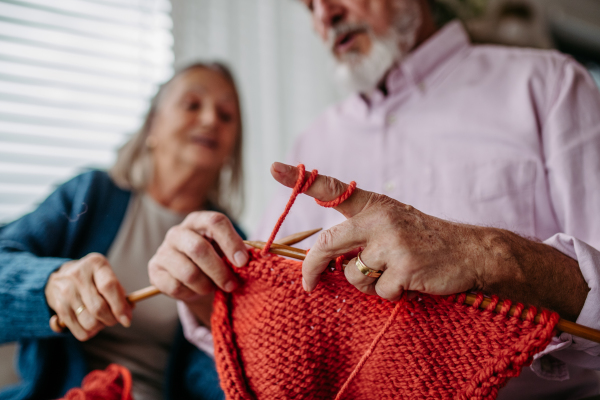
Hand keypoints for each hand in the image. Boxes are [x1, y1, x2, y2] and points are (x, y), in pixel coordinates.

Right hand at [45, 253, 131, 340]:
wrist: (58, 277)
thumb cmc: (91, 278)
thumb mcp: (105, 275)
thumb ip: (119, 291)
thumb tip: (130, 310)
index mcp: (95, 264)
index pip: (109, 286)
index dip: (120, 306)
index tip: (127, 320)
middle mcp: (78, 276)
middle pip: (99, 308)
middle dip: (111, 320)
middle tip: (114, 319)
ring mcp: (66, 291)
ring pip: (89, 322)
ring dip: (100, 327)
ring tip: (100, 320)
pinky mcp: (59, 306)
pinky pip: (78, 330)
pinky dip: (88, 333)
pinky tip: (89, 325)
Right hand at [148, 211, 247, 300]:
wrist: (192, 277)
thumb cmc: (215, 259)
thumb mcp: (228, 251)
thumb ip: (240, 251)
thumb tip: (259, 257)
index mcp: (199, 221)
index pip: (215, 222)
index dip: (231, 242)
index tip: (243, 262)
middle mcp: (178, 232)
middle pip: (199, 248)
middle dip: (219, 271)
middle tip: (232, 285)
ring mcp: (163, 251)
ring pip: (188, 272)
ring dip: (206, 286)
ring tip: (214, 288)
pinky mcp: (155, 271)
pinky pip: (175, 287)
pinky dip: (190, 294)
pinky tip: (196, 291)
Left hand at [270, 162, 486, 300]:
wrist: (472, 251)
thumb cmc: (425, 240)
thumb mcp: (393, 222)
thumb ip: (360, 232)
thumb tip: (325, 259)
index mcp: (374, 205)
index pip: (331, 188)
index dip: (300, 178)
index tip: (273, 167)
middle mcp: (379, 219)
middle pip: (327, 244)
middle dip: (312, 268)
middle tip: (308, 283)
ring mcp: (392, 243)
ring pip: (353, 275)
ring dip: (367, 284)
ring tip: (392, 274)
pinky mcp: (405, 268)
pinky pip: (378, 292)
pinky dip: (390, 295)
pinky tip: (411, 283)